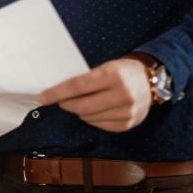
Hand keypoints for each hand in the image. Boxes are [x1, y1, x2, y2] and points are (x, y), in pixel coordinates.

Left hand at [38, 57, 152, 131]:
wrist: (151, 80)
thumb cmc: (122, 71)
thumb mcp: (105, 67)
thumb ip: (84, 79)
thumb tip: (56, 92)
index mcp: (113, 75)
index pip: (77, 86)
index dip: (56, 93)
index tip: (41, 98)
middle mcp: (122, 94)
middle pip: (82, 106)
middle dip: (65, 104)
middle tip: (60, 101)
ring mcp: (128, 111)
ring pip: (89, 118)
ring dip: (78, 112)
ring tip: (80, 104)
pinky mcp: (130, 123)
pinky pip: (101, 126)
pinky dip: (91, 119)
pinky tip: (93, 112)